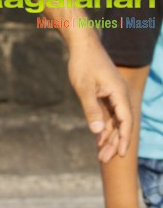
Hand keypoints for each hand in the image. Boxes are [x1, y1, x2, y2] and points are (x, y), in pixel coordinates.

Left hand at [67, 39, 132, 162]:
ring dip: (109, 137)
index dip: (124, 137)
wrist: (82, 47)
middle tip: (105, 160)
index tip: (121, 153)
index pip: (125, 120)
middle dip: (114, 142)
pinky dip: (104, 127)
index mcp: (118, 92)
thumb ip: (91, 110)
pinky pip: (109, 114)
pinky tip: (98, 140)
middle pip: (121, 123)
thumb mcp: (84, 89)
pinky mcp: (106, 94)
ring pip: (115, 120)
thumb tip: (98, 132)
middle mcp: (120, 94)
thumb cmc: (83, 65)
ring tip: (101, 156)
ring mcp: (113, 95)